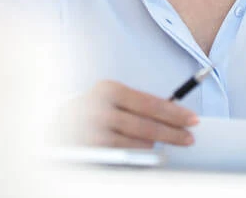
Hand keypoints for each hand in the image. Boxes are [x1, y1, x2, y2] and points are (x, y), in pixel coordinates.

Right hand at [53, 80, 198, 147]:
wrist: (53, 126)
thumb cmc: (90, 111)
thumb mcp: (110, 99)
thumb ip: (135, 105)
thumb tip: (172, 113)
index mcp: (110, 89)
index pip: (151, 102)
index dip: (175, 113)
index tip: (192, 120)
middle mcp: (101, 108)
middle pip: (148, 125)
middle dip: (173, 133)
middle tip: (189, 138)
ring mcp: (95, 131)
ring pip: (138, 143)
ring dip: (152, 146)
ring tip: (156, 144)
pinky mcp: (92, 151)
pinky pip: (125, 156)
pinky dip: (138, 156)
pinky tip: (143, 152)